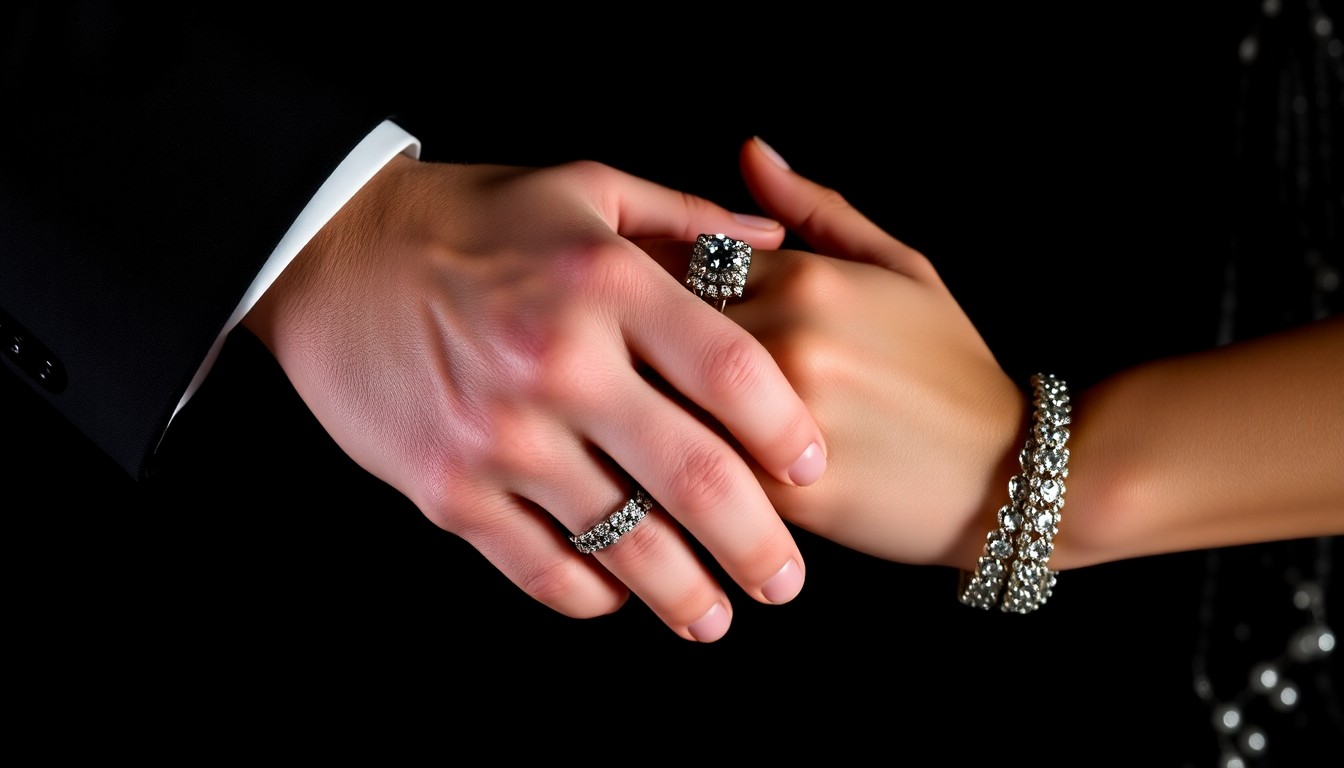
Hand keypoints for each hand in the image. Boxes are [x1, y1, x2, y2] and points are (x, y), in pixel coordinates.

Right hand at [241, 154, 828, 641]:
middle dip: (757, 547)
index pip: (733, 372)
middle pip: (695, 478)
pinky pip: (541, 568)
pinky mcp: (448, 490)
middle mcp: (559, 363)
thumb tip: (777, 238)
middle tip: (786, 583)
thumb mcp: (583, 188)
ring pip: (622, 543)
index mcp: (605, 282)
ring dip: (683, 595)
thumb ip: (685, 216)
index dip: (788, 432)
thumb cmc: (470, 220)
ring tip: (716, 619)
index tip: (814, 472)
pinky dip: (591, 595)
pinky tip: (619, 597)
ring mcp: (500, 436)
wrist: (329, 256)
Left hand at [643, 138, 1023, 569]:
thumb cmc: (951, 368)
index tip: (627, 309)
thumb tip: (749, 150)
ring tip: (617, 423)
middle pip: (653, 334)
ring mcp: (781, 420)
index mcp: (806, 278)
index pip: (678, 260)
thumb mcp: (901, 269)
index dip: (643, 287)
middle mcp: (786, 340)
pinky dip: (667, 477)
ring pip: (663, 407)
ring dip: (633, 414)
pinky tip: (660, 477)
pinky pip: (696, 478)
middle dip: (624, 350)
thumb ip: (815, 212)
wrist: (1011, 477)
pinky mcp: (784, 497)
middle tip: (601, 366)